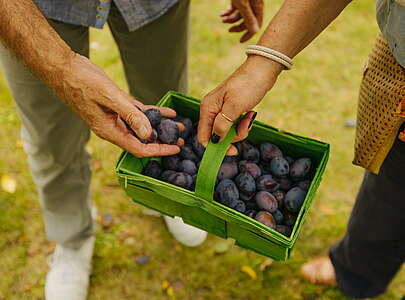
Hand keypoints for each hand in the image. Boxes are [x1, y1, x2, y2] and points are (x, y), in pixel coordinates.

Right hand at [59, 53, 181, 157]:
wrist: (64, 68)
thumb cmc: (81, 82)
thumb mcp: (110, 98)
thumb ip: (130, 115)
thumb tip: (148, 134)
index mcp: (110, 131)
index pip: (139, 148)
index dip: (159, 151)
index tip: (176, 149)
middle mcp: (114, 128)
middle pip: (142, 140)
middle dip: (163, 141)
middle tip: (183, 140)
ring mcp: (115, 117)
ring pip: (142, 126)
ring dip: (161, 127)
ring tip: (180, 126)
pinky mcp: (117, 106)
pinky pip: (139, 113)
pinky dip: (153, 113)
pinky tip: (167, 112)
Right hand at [198, 55, 282, 153]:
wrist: (263, 69)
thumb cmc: (247, 85)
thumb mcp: (234, 107)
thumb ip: (222, 125)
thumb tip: (215, 140)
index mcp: (208, 108)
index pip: (204, 136)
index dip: (215, 147)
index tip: (232, 151)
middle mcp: (212, 110)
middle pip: (217, 135)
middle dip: (233, 137)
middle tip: (245, 128)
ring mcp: (222, 110)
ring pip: (228, 131)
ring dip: (241, 129)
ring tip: (250, 117)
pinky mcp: (232, 110)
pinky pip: (235, 125)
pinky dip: (244, 123)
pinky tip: (250, 114)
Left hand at [221, 0, 263, 42]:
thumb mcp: (244, 5)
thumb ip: (249, 17)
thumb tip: (255, 31)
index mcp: (257, 8)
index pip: (256, 25)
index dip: (249, 34)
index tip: (240, 41)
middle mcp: (253, 6)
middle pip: (247, 21)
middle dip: (237, 27)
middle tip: (229, 30)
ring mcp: (245, 2)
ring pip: (239, 15)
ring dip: (230, 19)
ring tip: (223, 20)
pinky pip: (234, 9)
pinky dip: (227, 12)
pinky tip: (221, 14)